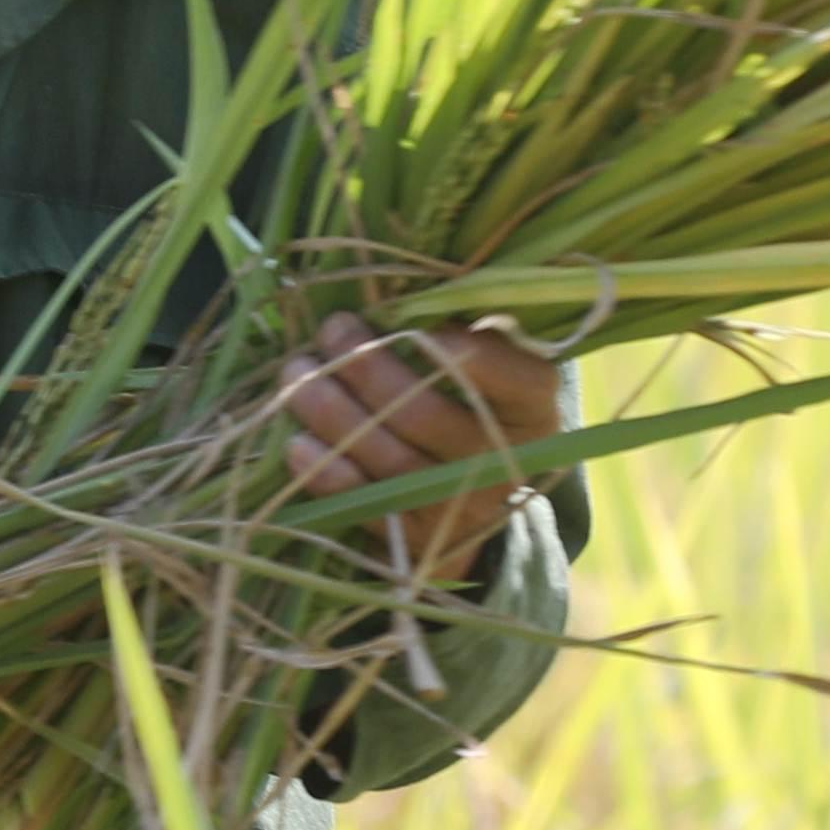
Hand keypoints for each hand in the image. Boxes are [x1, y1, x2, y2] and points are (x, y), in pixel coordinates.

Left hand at [271, 311, 564, 579]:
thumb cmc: (467, 407)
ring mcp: (457, 506)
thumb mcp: (488, 371)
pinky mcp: (414, 537)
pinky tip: (298, 442)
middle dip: (368, 367)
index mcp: (532, 410)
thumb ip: (462, 334)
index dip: (468, 355)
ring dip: (332, 411)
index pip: (515, 379)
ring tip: (296, 374)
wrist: (467, 506)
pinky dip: (326, 471)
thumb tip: (396, 292)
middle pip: (426, 414)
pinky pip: (363, 502)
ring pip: (388, 458)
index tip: (419, 327)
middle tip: (332, 330)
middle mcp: (502, 462)